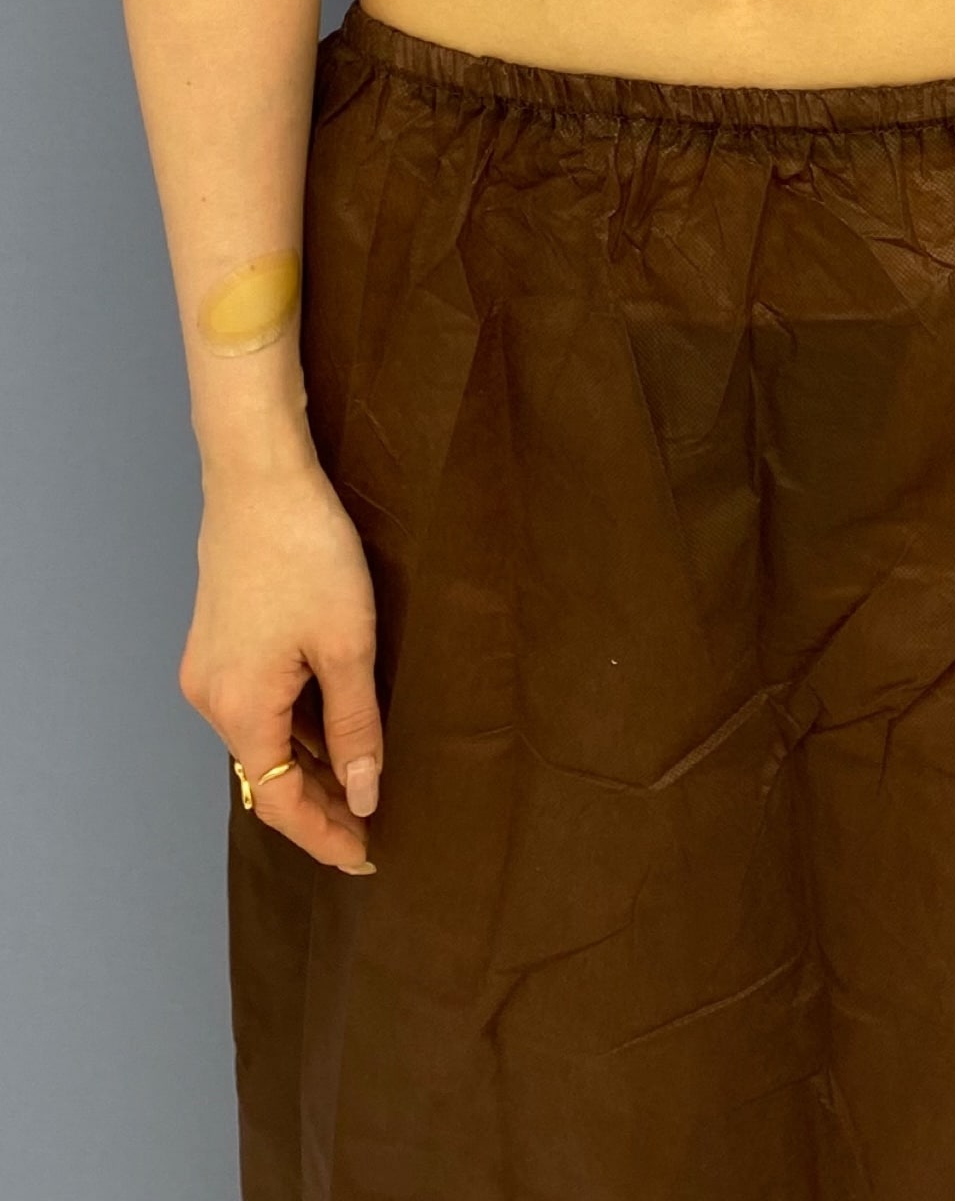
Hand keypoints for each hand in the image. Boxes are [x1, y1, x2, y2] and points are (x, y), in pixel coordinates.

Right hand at [180, 456, 383, 873]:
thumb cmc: (306, 551)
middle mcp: (210, 698)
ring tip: (359, 780)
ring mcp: (208, 668)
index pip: (279, 803)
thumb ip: (355, 726)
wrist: (259, 475)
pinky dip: (292, 725)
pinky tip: (330, 724)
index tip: (365, 857)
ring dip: (306, 763)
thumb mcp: (347, 644)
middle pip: (265, 775)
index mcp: (239, 709)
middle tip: (370, 826)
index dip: (323, 835)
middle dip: (317, 804)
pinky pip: (255, 704)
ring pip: (261, 738)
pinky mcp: (216, 640)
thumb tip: (361, 794)